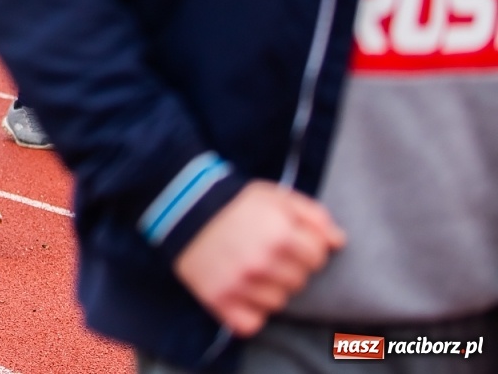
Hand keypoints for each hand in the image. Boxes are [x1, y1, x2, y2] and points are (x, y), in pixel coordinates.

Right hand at [173, 180, 345, 337]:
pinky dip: (248, 312)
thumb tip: (338, 242)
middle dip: (287, 267)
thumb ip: (313, 216)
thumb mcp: (276, 196)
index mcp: (281, 234)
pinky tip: (240, 291)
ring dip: (268, 289)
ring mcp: (240, 284)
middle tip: (263, 252)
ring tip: (249, 268)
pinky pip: (251, 323)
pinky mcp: (219, 300)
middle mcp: (262, 263)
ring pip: (278, 303)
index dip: (305, 247)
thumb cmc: (233, 201)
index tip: (286, 240)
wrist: (180, 206)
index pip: (317, 258)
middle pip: (299, 282)